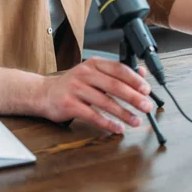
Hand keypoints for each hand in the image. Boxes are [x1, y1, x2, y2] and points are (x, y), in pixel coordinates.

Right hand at [38, 57, 152, 133]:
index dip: (135, 80)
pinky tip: (117, 128)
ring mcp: (75, 88)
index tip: (147, 90)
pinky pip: (92, 115)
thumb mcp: (94, 73)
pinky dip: (107, 123)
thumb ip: (117, 74)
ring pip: (105, 102)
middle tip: (146, 106)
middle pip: (114, 86)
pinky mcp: (69, 104)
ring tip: (135, 121)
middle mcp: (85, 73)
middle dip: (133, 98)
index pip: (118, 69)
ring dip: (123, 113)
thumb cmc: (74, 84)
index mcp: (94, 64)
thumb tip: (142, 74)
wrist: (44, 93)